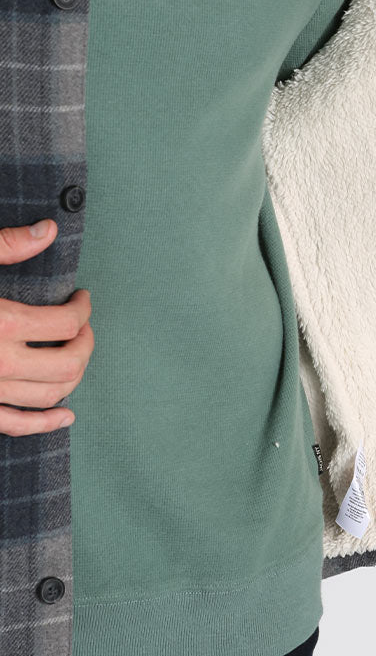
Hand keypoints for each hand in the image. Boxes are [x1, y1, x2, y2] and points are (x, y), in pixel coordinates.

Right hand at [0, 219, 93, 436]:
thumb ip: (6, 247)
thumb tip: (49, 230)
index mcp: (0, 323)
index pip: (66, 322)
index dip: (83, 310)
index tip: (82, 298)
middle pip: (68, 362)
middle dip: (86, 343)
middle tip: (84, 326)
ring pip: (50, 395)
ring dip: (74, 375)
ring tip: (75, 354)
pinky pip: (16, 426)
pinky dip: (46, 423)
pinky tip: (65, 415)